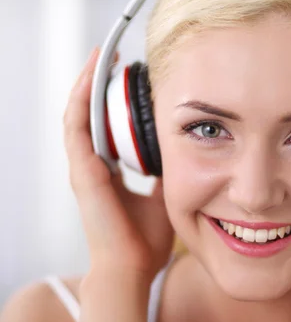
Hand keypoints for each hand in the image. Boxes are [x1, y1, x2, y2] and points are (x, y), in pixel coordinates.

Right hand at [63, 47, 173, 279]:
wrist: (132, 267)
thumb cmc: (146, 239)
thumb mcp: (164, 196)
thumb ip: (165, 174)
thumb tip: (182, 153)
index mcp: (109, 171)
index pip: (106, 125)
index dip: (112, 100)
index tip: (128, 77)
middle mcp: (93, 165)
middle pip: (90, 114)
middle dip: (98, 83)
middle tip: (113, 55)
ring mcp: (84, 167)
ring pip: (79, 114)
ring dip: (87, 83)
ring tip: (100, 55)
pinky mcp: (82, 171)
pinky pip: (77, 127)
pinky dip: (81, 100)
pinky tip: (90, 77)